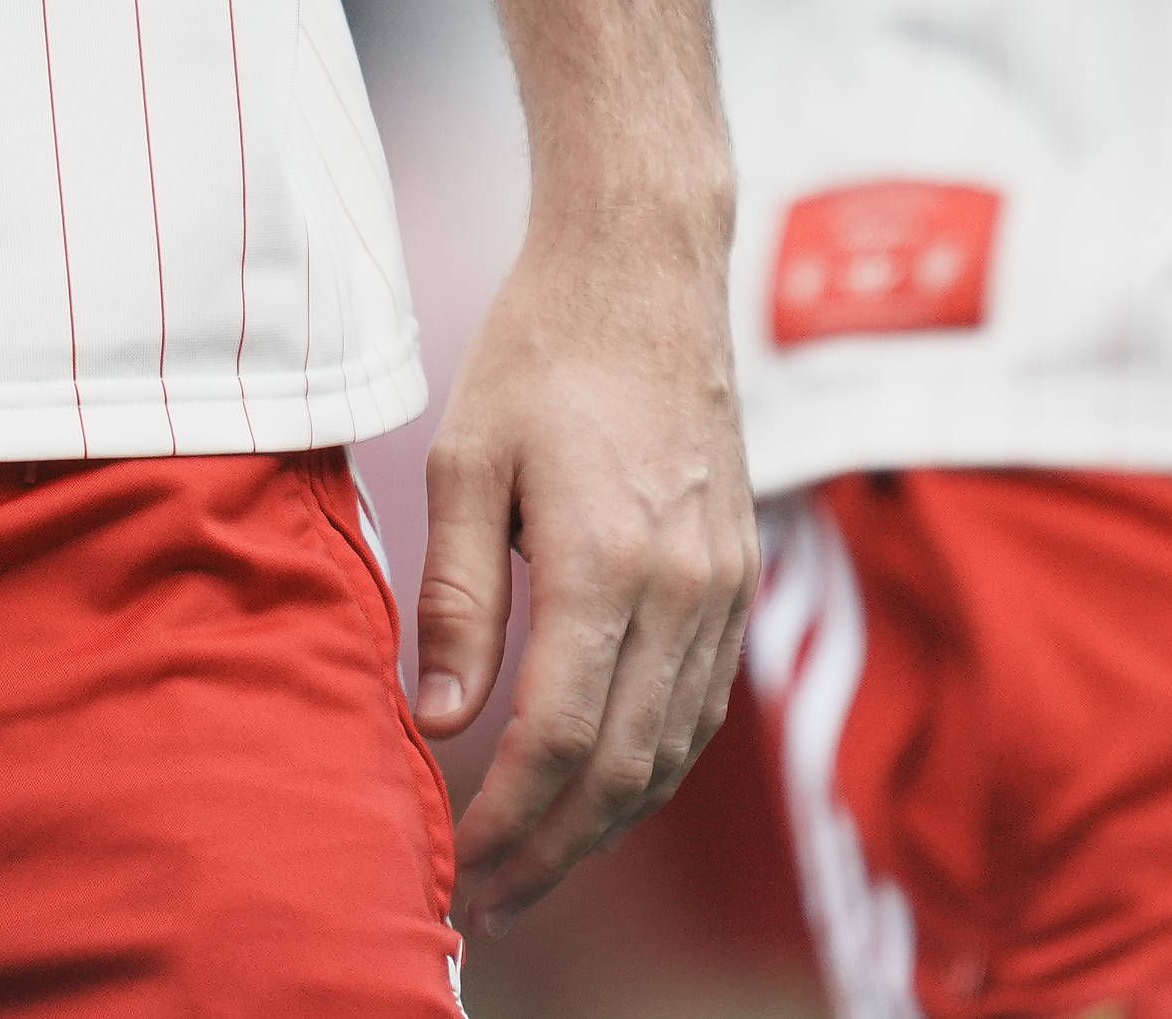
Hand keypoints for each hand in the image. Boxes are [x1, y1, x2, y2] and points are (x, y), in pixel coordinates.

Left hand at [415, 213, 753, 927]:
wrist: (646, 268)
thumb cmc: (541, 351)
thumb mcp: (467, 461)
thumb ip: (456, 599)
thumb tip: (433, 721)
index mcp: (608, 559)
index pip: (556, 738)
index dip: (506, 822)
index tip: (453, 868)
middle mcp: (683, 587)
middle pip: (621, 768)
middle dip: (550, 851)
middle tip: (483, 903)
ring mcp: (723, 586)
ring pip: (670, 750)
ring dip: (602, 823)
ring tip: (532, 864)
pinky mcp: (738, 575)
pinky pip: (700, 706)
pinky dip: (649, 766)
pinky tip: (599, 789)